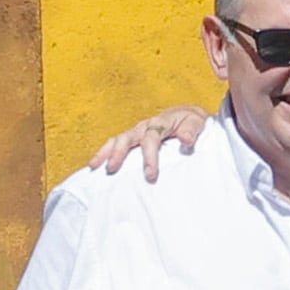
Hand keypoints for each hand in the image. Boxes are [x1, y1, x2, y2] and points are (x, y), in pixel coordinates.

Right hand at [91, 107, 210, 179]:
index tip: (150, 175)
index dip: (149, 157)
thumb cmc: (191, 122)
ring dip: (105, 152)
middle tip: (112, 169)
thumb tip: (186, 140)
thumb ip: (191, 131)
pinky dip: (103, 153)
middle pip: (127, 138)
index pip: (151, 139)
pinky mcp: (132, 137)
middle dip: (118, 154)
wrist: (186, 115)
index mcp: (160, 123)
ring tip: (94, 166)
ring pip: (116, 140)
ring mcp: (136, 131)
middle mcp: (144, 126)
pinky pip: (114, 143)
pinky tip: (94, 165)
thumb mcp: (196, 124)